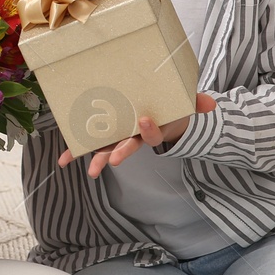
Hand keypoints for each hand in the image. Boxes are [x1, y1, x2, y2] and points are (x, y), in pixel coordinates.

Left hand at [58, 92, 217, 178]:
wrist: (158, 115)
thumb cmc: (169, 108)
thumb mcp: (184, 105)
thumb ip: (196, 103)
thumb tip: (211, 104)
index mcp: (152, 128)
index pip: (151, 135)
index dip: (148, 131)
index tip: (143, 121)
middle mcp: (134, 136)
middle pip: (126, 147)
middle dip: (118, 154)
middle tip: (111, 162)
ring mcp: (120, 137)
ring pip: (107, 149)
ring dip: (97, 159)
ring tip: (90, 171)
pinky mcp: (106, 134)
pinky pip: (90, 142)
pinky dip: (76, 150)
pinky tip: (63, 159)